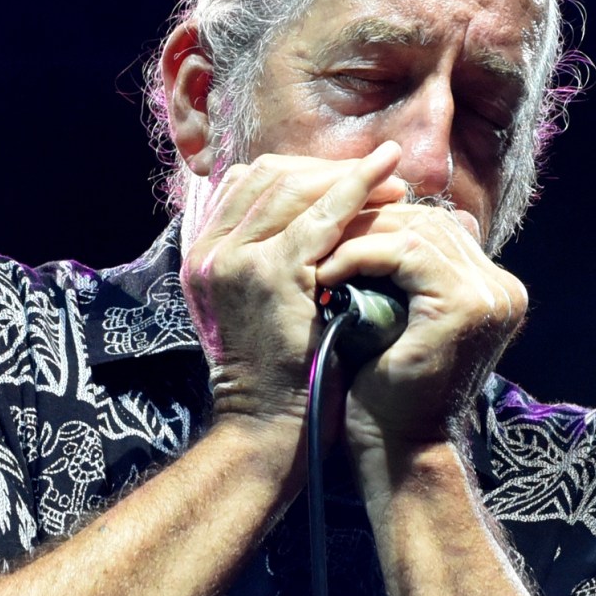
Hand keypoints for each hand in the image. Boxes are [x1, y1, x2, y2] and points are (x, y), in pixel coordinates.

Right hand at [181, 143, 406, 443]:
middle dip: (327, 169)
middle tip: (380, 173)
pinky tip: (388, 186)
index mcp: (202, 251)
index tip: (344, 178)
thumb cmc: (275, 368)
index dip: (301, 172)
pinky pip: (319, 219)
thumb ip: (267, 256)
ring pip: (293, 189)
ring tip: (394, 181)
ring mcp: (234, 259)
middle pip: (269, 176)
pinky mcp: (270, 274)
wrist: (264, 426)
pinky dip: (356, 193)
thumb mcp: (254, 304)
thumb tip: (315, 214)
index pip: (248, 183)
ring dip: (348, 178)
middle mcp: (208, 249)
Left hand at [315, 201, 527, 452]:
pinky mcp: (464, 305)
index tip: (331, 229)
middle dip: (369, 222)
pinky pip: (406, 252)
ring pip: (417, 229)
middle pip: (429, 221)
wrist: (396, 448)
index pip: (435, 226)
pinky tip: (327, 272)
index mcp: (492, 288)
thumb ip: (398, 275)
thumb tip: (367, 221)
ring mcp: (490, 295)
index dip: (382, 220)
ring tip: (317, 253)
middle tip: (318, 233)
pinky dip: (360, 255)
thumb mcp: (396, 317)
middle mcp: (502, 288)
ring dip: (358, 237)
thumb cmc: (385, 386)